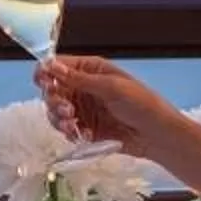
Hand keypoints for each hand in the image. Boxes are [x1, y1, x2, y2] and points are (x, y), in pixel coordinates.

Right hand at [33, 54, 178, 158]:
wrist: (157, 135)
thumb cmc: (142, 104)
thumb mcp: (111, 87)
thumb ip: (79, 79)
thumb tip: (52, 65)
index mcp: (91, 70)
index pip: (59, 66)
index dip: (46, 72)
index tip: (43, 82)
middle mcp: (84, 87)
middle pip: (52, 90)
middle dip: (54, 100)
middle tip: (67, 109)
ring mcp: (84, 108)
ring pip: (56, 111)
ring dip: (59, 118)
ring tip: (72, 124)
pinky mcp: (86, 128)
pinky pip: (67, 129)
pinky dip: (69, 132)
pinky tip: (82, 135)